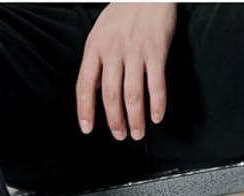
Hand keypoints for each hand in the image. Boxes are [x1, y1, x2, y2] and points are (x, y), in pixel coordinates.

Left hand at [76, 3, 176, 140]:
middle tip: (120, 135)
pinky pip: (156, 84)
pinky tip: (157, 117)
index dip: (85, 110)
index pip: (85, 85)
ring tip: (138, 134)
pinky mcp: (156, 50)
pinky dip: (157, 104)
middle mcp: (113, 51)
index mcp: (94, 48)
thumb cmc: (124, 12)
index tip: (87, 129)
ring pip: (133, 94)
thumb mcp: (101, 33)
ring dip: (135, 119)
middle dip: (115, 121)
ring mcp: (135, 52)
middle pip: (111, 96)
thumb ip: (98, 61)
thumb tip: (97, 89)